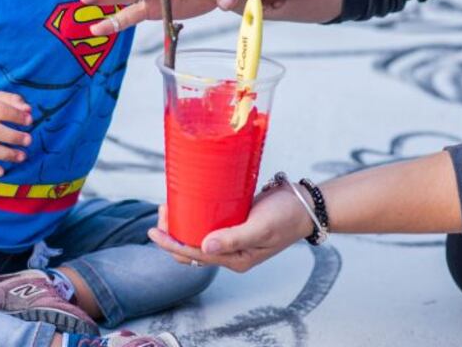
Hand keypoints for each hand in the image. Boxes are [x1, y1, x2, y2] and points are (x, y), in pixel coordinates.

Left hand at [146, 185, 313, 272]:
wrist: (306, 204)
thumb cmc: (287, 216)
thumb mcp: (261, 227)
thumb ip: (234, 238)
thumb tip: (204, 247)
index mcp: (236, 259)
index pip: (195, 255)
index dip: (172, 244)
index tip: (155, 231)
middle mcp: (231, 252)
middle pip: (193, 248)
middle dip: (173, 235)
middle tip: (162, 212)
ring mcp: (233, 238)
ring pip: (199, 236)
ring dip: (182, 225)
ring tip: (169, 207)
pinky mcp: (235, 223)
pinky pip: (209, 224)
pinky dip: (195, 216)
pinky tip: (188, 203)